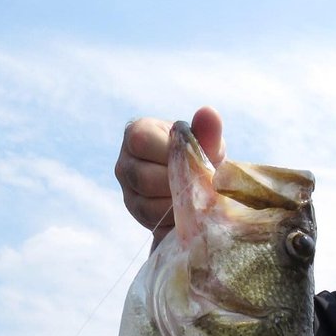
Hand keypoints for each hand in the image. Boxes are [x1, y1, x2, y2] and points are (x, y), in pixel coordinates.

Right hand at [114, 106, 225, 244]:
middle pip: (142, 177)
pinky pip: (152, 222)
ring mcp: (127, 189)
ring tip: (194, 198)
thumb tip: (209, 113)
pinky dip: (174, 220)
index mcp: (137, 133)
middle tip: (197, 184)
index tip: (191, 159)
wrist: (202, 185)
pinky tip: (188, 213)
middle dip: (175, 184)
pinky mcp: (137, 213)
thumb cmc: (202, 157)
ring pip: (146, 204)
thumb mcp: (208, 145)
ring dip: (176, 205)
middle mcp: (125, 161)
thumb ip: (207, 132)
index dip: (169, 154)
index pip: (141, 142)